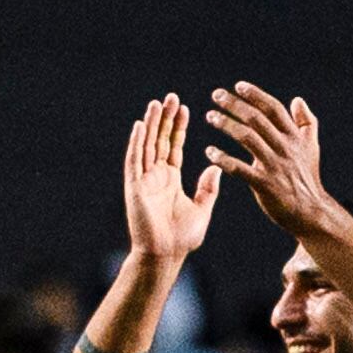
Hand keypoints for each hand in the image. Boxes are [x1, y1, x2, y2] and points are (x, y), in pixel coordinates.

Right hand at [118, 95, 222, 271]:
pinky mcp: (135, 187)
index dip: (178, 127)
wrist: (165, 255)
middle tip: (171, 96)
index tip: (185, 108)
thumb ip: (208, 188)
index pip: (174, 146)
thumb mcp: (201, 209)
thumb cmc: (182, 238)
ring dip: (151, 124)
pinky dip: (137, 143)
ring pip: (147, 145)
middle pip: (159, 140)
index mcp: (170, 179)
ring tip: (157, 103)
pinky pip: (135, 161)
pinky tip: (141, 125)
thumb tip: (217, 166)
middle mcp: (156, 176)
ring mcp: (144, 180)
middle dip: (165, 119)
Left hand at [201, 82, 330, 234]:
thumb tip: (298, 100)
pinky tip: (210, 152)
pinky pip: (240, 169)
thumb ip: (306, 122)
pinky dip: (224, 159)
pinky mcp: (265, 185)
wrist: (311, 212)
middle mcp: (285, 148)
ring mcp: (275, 166)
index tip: (238, 86)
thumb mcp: (311, 147)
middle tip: (216, 95)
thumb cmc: (307, 177)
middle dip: (235, 105)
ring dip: (226, 125)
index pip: (273, 109)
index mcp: (294, 137)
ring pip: (247, 138)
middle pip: (257, 119)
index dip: (256, 95)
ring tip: (210, 116)